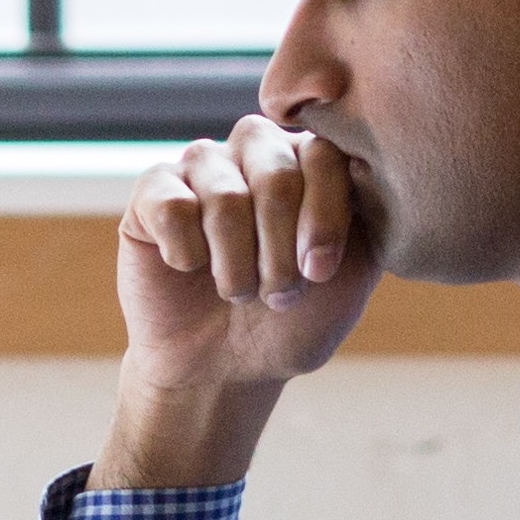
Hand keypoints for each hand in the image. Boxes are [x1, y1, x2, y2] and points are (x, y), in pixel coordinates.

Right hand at [97, 117, 381, 486]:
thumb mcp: (350, 275)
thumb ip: (367, 215)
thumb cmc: (292, 320)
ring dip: (236, 266)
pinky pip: (173, 208)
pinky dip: (187, 255)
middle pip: (277, 175)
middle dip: (280, 253)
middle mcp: (256, 150)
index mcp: (310, 160)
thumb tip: (361, 165)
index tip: (319, 273)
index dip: (324, 218)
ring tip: (237, 292)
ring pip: (225, 199)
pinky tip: (189, 269)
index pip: (325, 154)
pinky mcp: (152, 190)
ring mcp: (203, 165)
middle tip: (278, 296)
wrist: (223, 369)